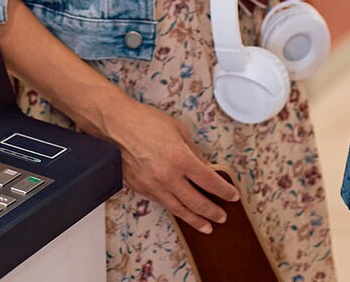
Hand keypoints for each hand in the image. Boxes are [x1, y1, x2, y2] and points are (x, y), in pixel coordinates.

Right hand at [92, 97, 240, 233]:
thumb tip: (203, 167)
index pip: (210, 182)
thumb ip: (194, 151)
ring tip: (206, 227)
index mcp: (181, 158)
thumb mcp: (178, 130)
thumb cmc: (144, 122)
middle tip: (222, 216)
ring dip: (195, 220)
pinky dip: (175, 210)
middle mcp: (168, 176)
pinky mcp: (141, 189)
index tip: (232, 195)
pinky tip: (182, 213)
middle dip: (213, 211)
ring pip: (179, 209)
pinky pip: (162, 203)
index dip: (224, 191)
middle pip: (197, 202)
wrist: (116, 125)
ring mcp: (153, 185)